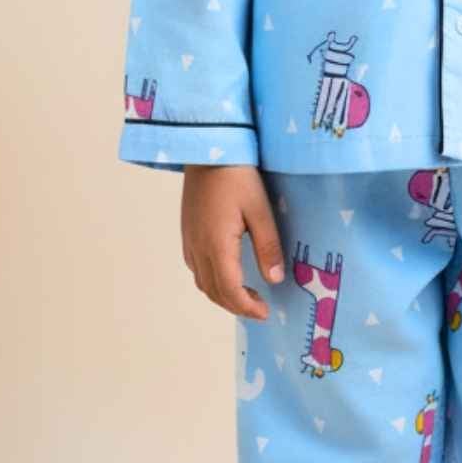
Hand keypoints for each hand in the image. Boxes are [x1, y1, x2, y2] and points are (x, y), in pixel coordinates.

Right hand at [181, 165, 284, 319]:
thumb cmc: (237, 175)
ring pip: (202, 282)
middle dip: (236, 306)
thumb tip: (274, 279)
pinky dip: (211, 281)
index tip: (265, 313)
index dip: (246, 307)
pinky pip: (196, 268)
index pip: (229, 290)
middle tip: (259, 308)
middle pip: (213, 291)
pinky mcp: (187, 232)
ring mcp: (189, 240)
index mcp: (217, 245)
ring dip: (222, 295)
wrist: (207, 149)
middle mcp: (198, 248)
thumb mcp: (260, 210)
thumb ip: (267, 246)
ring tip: (245, 295)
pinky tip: (227, 274)